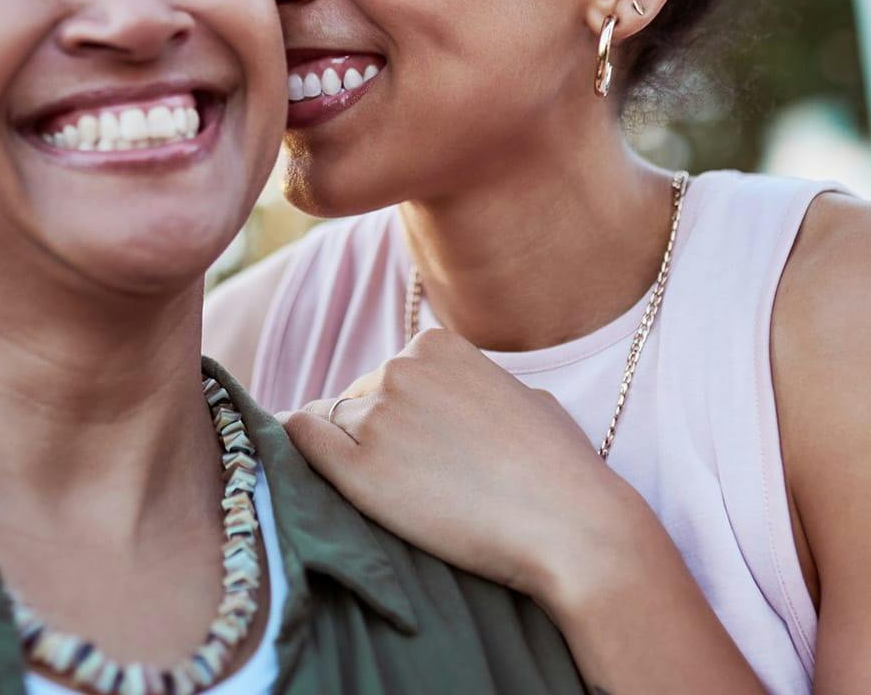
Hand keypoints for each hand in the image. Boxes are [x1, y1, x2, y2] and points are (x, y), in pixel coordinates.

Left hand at [285, 327, 668, 614]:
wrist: (572, 527)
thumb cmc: (559, 469)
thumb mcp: (521, 397)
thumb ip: (474, 385)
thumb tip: (445, 399)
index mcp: (435, 344)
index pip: (387, 376)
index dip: (398, 416)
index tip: (420, 452)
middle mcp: (399, 369)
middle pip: (356, 400)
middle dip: (373, 435)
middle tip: (413, 483)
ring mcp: (376, 417)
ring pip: (330, 425)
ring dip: (349, 455)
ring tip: (391, 496)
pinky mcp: (359, 471)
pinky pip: (302, 441)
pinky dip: (298, 451)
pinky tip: (303, 470)